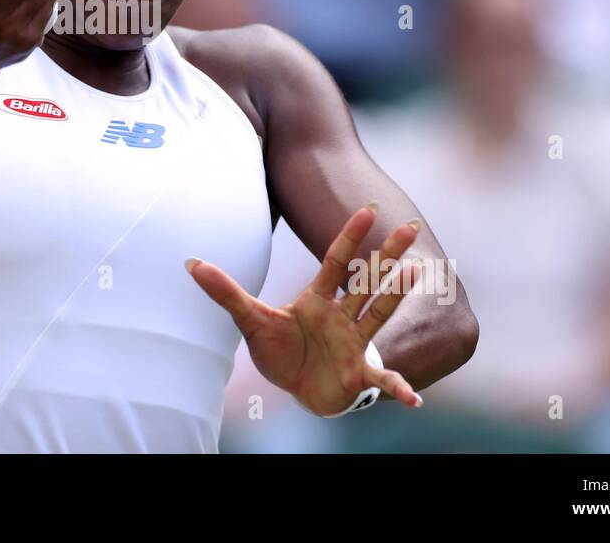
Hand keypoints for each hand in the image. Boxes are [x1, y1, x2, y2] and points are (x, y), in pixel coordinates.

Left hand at [187, 204, 422, 415]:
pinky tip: (413, 399)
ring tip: (419, 271)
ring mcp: (354, 343)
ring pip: (378, 312)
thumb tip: (191, 264)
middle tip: (410, 225)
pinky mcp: (358, 373)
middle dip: (387, 255)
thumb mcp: (250, 321)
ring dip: (397, 294)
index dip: (351, 236)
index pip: (337, 261)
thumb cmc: (281, 350)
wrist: (296, 388)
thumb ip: (225, 293)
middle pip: (366, 279)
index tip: (369, 209)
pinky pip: (381, 379)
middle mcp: (342, 316)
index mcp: (318, 300)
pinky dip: (397, 388)